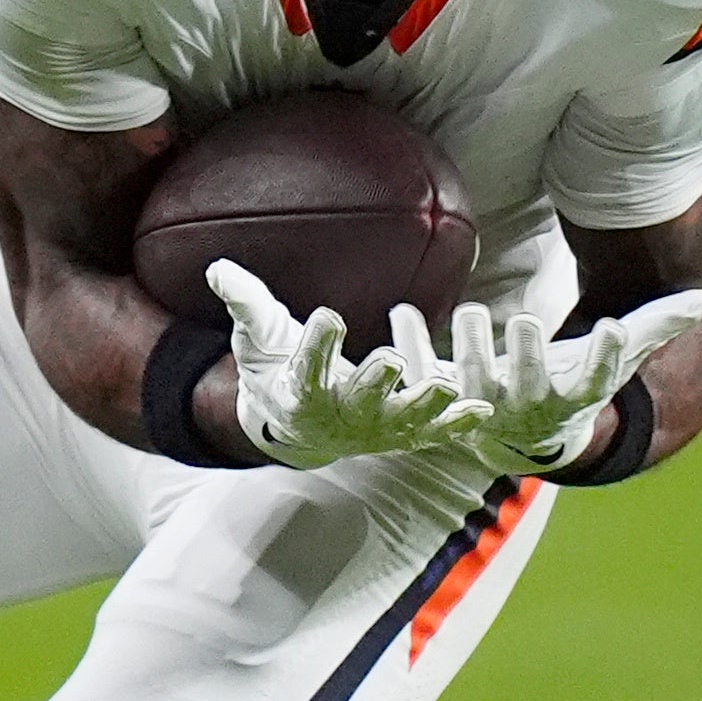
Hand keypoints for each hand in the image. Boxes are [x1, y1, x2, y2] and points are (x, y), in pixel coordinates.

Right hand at [208, 261, 489, 468]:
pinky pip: (432, 432)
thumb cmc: (277, 370)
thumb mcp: (258, 337)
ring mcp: (373, 430)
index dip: (316, 345)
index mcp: (298, 395)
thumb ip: (246, 303)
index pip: (305, 371)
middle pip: (356, 402)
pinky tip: (482, 410)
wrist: (296, 426)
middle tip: (388, 361)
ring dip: (422, 405)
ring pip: (399, 421)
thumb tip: (219, 267)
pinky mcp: (402, 433)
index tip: (328, 315)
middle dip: (372, 383)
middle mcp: (338, 418)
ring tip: (443, 386)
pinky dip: (456, 424)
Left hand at [419, 290, 701, 476]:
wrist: (520, 438)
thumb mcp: (612, 362)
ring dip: (471, 349)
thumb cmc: (571, 386)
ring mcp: (483, 408)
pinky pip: (424, 375)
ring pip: (475, 381)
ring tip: (470, 312)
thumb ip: (653, 328)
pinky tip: (402, 312)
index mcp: (572, 398)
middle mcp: (529, 408)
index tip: (613, 330)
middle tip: (528, 321)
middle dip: (529, 355)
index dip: (605, 357)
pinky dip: (411, 347)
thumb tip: (701, 299)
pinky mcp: (444, 401)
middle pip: (530, 382)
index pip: (596, 380)